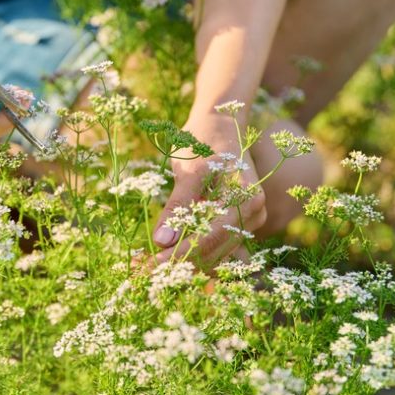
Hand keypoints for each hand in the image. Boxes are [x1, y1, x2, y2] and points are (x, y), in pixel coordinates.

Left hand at [151, 115, 266, 266]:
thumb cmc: (203, 140)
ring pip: (213, 255)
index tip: (150, 266)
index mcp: (247, 200)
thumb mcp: (188, 169)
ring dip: (181, 262)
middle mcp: (253, 215)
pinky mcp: (235, 224)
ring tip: (146, 265)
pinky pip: (213, 247)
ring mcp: (247, 222)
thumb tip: (162, 241)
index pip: (210, 239)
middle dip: (177, 263)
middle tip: (141, 270)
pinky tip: (162, 255)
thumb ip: (178, 205)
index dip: (179, 256)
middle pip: (213, 252)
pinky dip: (188, 253)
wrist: (219, 123)